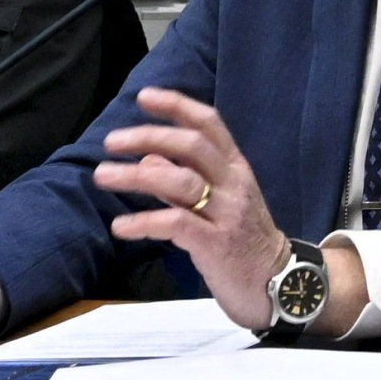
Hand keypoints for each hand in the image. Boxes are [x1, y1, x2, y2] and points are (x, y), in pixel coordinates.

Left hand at [95, 91, 316, 335]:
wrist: (277, 283)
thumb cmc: (243, 241)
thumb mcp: (218, 203)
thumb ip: (186, 179)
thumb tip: (148, 159)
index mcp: (236, 167)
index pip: (209, 124)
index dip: (177, 106)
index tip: (144, 97)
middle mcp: (234, 183)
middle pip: (192, 146)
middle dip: (149, 136)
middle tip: (112, 141)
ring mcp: (227, 213)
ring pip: (180, 181)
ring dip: (136, 176)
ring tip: (103, 175)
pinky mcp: (216, 244)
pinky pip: (176, 224)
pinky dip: (144, 222)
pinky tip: (120, 226)